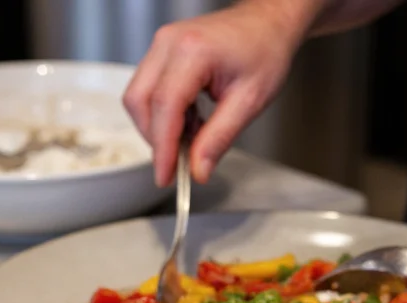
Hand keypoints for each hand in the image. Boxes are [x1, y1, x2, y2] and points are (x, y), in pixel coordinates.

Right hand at [124, 2, 319, 186]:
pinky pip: (148, 88)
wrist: (267, 23)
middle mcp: (169, 42)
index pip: (165, 107)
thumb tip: (197, 170)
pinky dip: (163, 113)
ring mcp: (162, 44)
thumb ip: (219, 138)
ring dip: (159, 126)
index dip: (162, 147)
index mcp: (193, 51)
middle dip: (156, 139)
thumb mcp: (249, 102)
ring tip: (193, 136)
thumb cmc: (265, 51)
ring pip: (138, 96)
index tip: (166, 175)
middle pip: (140, 102)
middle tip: (178, 164)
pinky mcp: (161, 51)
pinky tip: (189, 120)